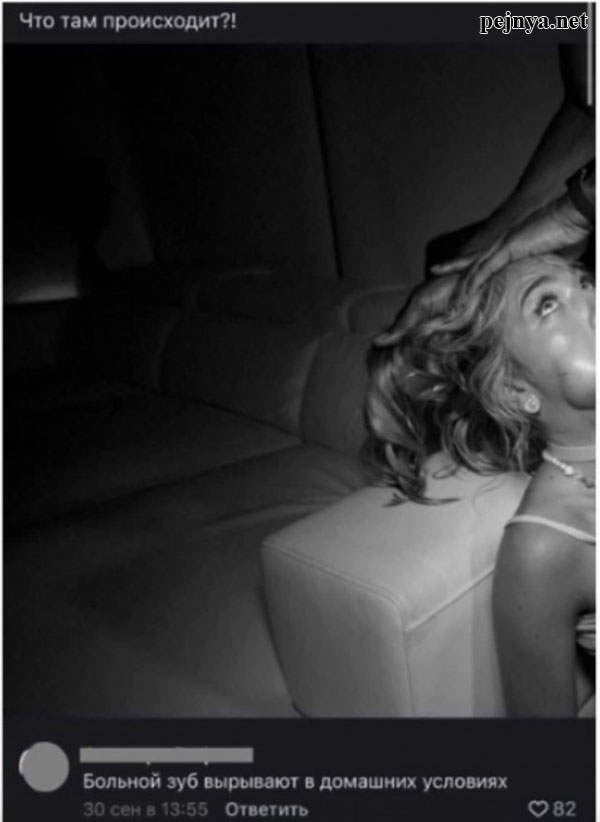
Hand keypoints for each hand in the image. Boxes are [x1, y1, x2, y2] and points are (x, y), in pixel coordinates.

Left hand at [430, 194, 591, 279]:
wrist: (574, 215)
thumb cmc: (567, 231)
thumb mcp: (552, 255)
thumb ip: (541, 266)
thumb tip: (546, 280)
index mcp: (510, 244)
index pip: (484, 257)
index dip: (468, 264)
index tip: (454, 270)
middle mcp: (502, 243)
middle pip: (472, 259)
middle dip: (452, 268)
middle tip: (434, 271)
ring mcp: (503, 245)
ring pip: (475, 268)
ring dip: (462, 286)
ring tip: (450, 301)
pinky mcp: (509, 248)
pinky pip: (487, 269)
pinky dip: (474, 282)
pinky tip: (465, 294)